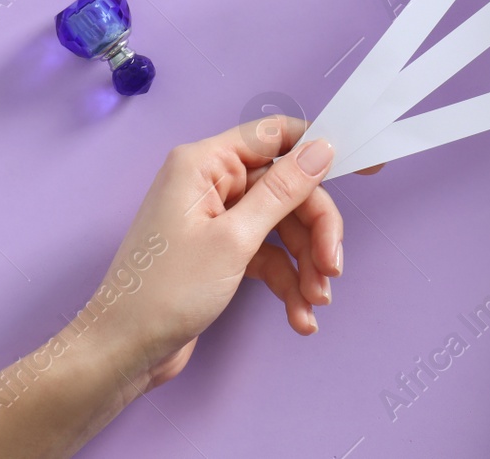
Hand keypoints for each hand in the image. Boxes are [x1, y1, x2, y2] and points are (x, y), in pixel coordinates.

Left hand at [78, 116, 342, 394]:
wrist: (122, 353)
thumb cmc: (165, 291)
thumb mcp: (234, 240)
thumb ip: (282, 192)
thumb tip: (321, 149)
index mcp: (205, 163)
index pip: (276, 137)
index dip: (321, 149)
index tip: (367, 168)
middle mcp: (211, 183)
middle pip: (288, 190)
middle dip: (315, 232)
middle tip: (332, 269)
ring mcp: (215, 218)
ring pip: (282, 227)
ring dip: (305, 266)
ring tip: (315, 304)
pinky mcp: (219, 252)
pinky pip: (267, 256)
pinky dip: (287, 283)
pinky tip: (300, 317)